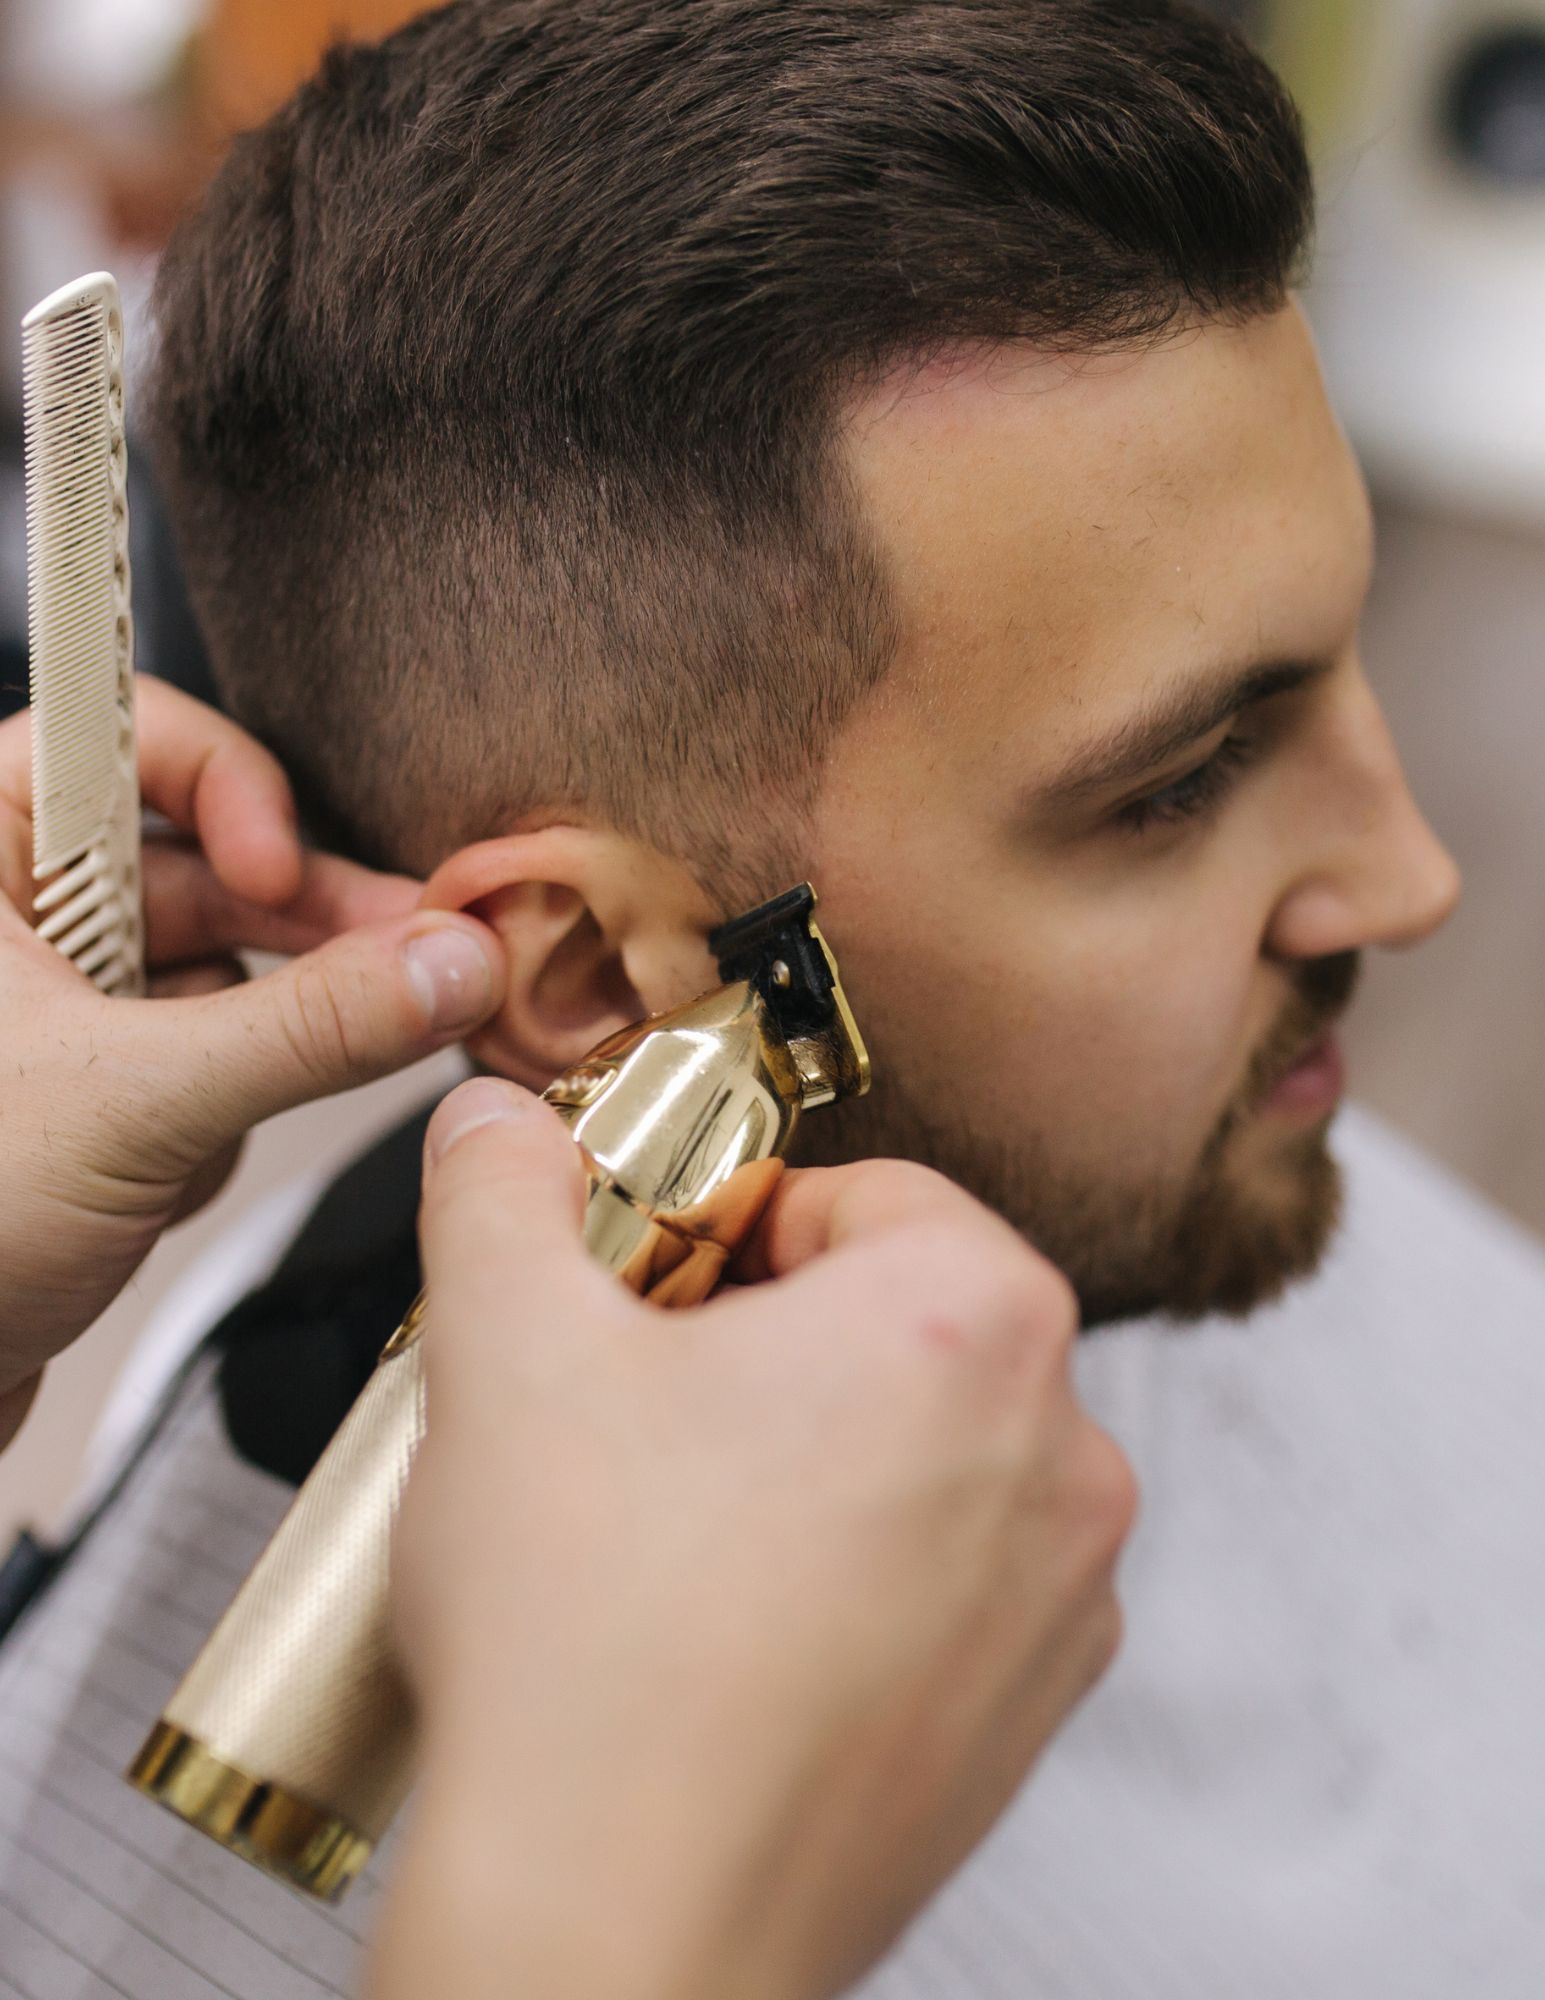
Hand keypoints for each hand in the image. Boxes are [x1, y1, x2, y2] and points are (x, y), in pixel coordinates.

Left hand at [0, 678, 504, 1445]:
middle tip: (420, 960)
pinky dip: (224, 1107)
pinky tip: (181, 1172)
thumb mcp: (133, 1104)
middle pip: (200, 859)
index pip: (122, 736)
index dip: (226, 785)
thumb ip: (309, 1028)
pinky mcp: (90, 1094)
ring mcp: (54, 1011)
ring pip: (215, 967)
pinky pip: (205, 1056)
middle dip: (307, 922)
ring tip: (326, 1072)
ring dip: (272, 1031)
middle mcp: (14, 919)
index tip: (285, 872)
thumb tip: (448, 964)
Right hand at [375, 1079, 1135, 1999]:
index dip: (729, 1228)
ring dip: (811, 1457)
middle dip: (768, 1339)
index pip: (858, 1192)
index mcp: (975, 1317)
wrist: (621, 1934)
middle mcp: (1061, 1450)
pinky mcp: (1025, 1713)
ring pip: (923, 1450)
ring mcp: (1060, 1596)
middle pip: (900, 1318)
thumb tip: (495, 1125)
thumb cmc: (594, 1650)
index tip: (652, 1295)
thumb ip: (502, 1189)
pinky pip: (942, 1579)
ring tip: (671, 1530)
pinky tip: (729, 1630)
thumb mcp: (504, 1346)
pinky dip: (852, 1576)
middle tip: (640, 1405)